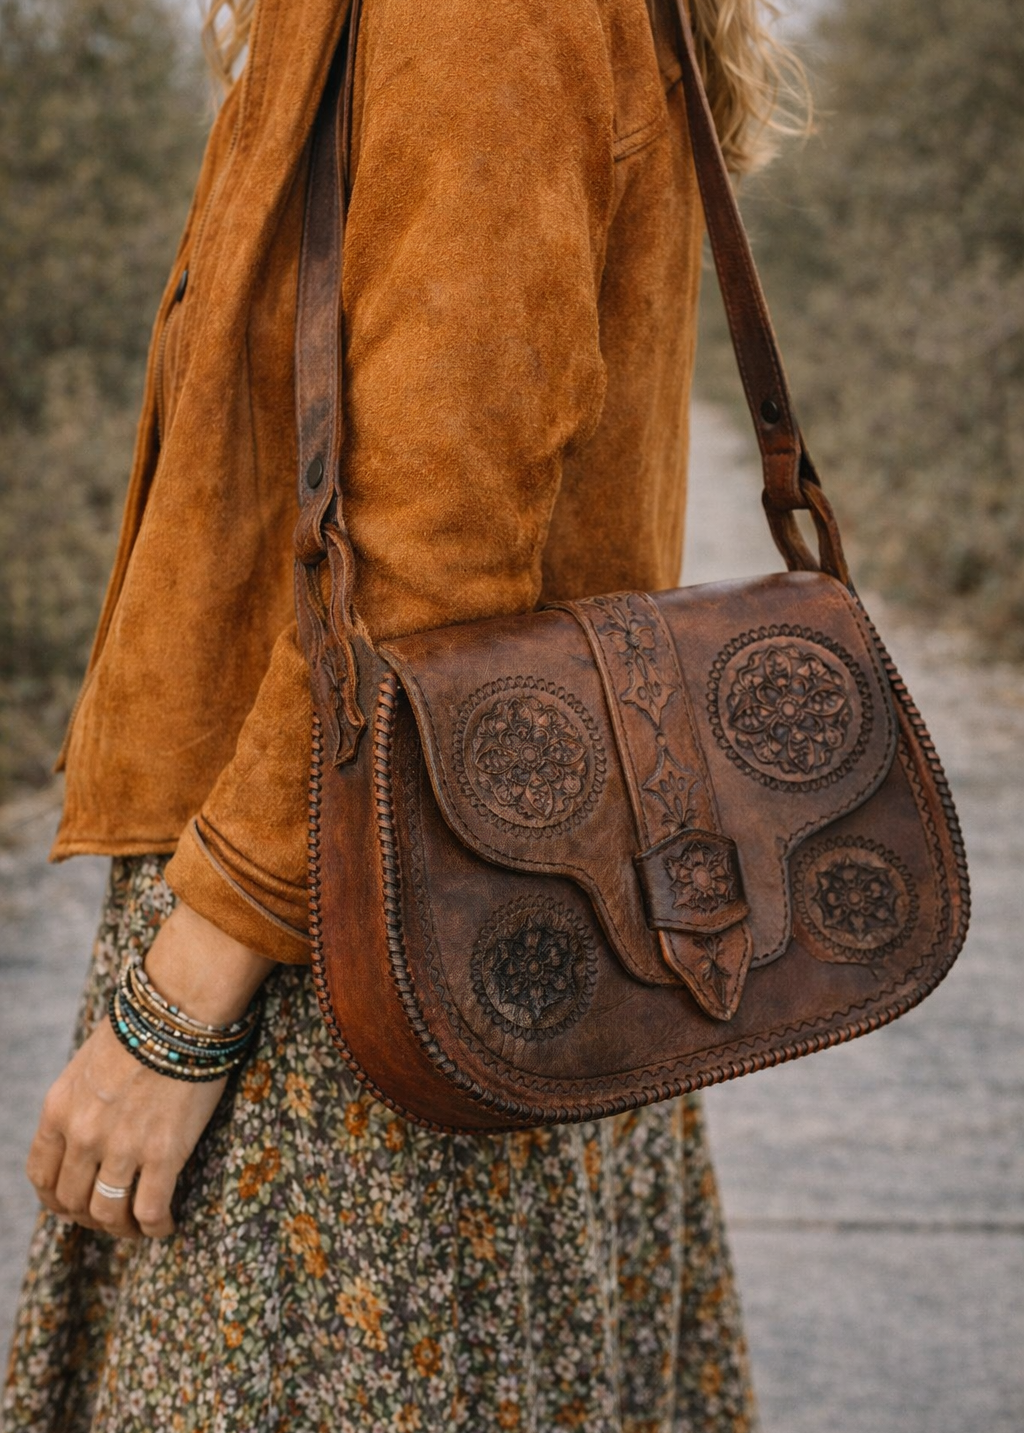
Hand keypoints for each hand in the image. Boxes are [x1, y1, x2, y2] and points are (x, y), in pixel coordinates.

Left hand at [26, 901, 274, 1238]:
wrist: (181, 1010)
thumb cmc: (143, 1026)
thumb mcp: (89, 1063)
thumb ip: (82, 1102)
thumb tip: (91, 1130)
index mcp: (58, 1109)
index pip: (41, 1175)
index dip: (56, 1199)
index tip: (74, 1205)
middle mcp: (83, 1134)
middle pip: (73, 1200)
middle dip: (90, 1216)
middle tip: (113, 1216)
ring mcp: (122, 1146)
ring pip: (108, 1213)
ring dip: (122, 1228)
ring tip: (140, 1224)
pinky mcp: (163, 1152)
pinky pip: (150, 1210)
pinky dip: (155, 1227)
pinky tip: (167, 1223)